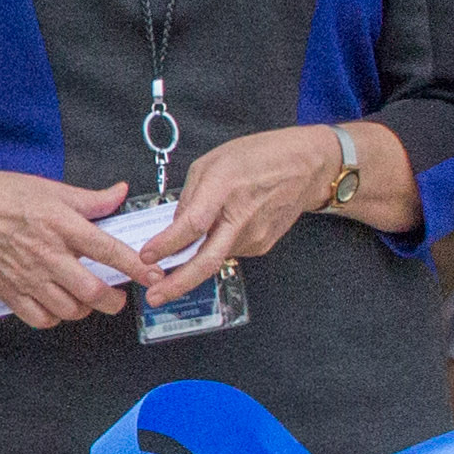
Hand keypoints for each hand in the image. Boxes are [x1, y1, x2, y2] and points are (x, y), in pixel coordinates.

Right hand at [0, 162, 159, 329]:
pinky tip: (58, 306)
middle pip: (92, 290)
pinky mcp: (8, 291)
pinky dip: (55, 318)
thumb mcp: (50, 188)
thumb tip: (119, 194)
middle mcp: (46, 253)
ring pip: (69, 309)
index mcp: (59, 224)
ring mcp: (26, 276)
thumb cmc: (1, 194)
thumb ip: (90, 199)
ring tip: (87, 299)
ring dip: (85, 309)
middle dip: (113, 300)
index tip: (154, 276)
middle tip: (118, 297)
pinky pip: (40, 318)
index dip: (135, 267)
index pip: (107, 250)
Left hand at [131, 125, 375, 287]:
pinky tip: (221, 227)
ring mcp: (254, 236)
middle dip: (177, 284)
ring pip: (214, 256)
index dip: (167, 244)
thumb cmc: (260, 157)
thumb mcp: (213, 162)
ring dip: (194, 257)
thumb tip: (174, 226)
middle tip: (155, 297)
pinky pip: (229, 250)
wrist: (307, 167)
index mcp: (224, 189)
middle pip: (206, 260)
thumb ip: (190, 195)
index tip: (147, 256)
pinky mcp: (262, 246)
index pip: (192, 225)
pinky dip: (216, 245)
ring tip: (186, 244)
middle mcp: (240, 218)